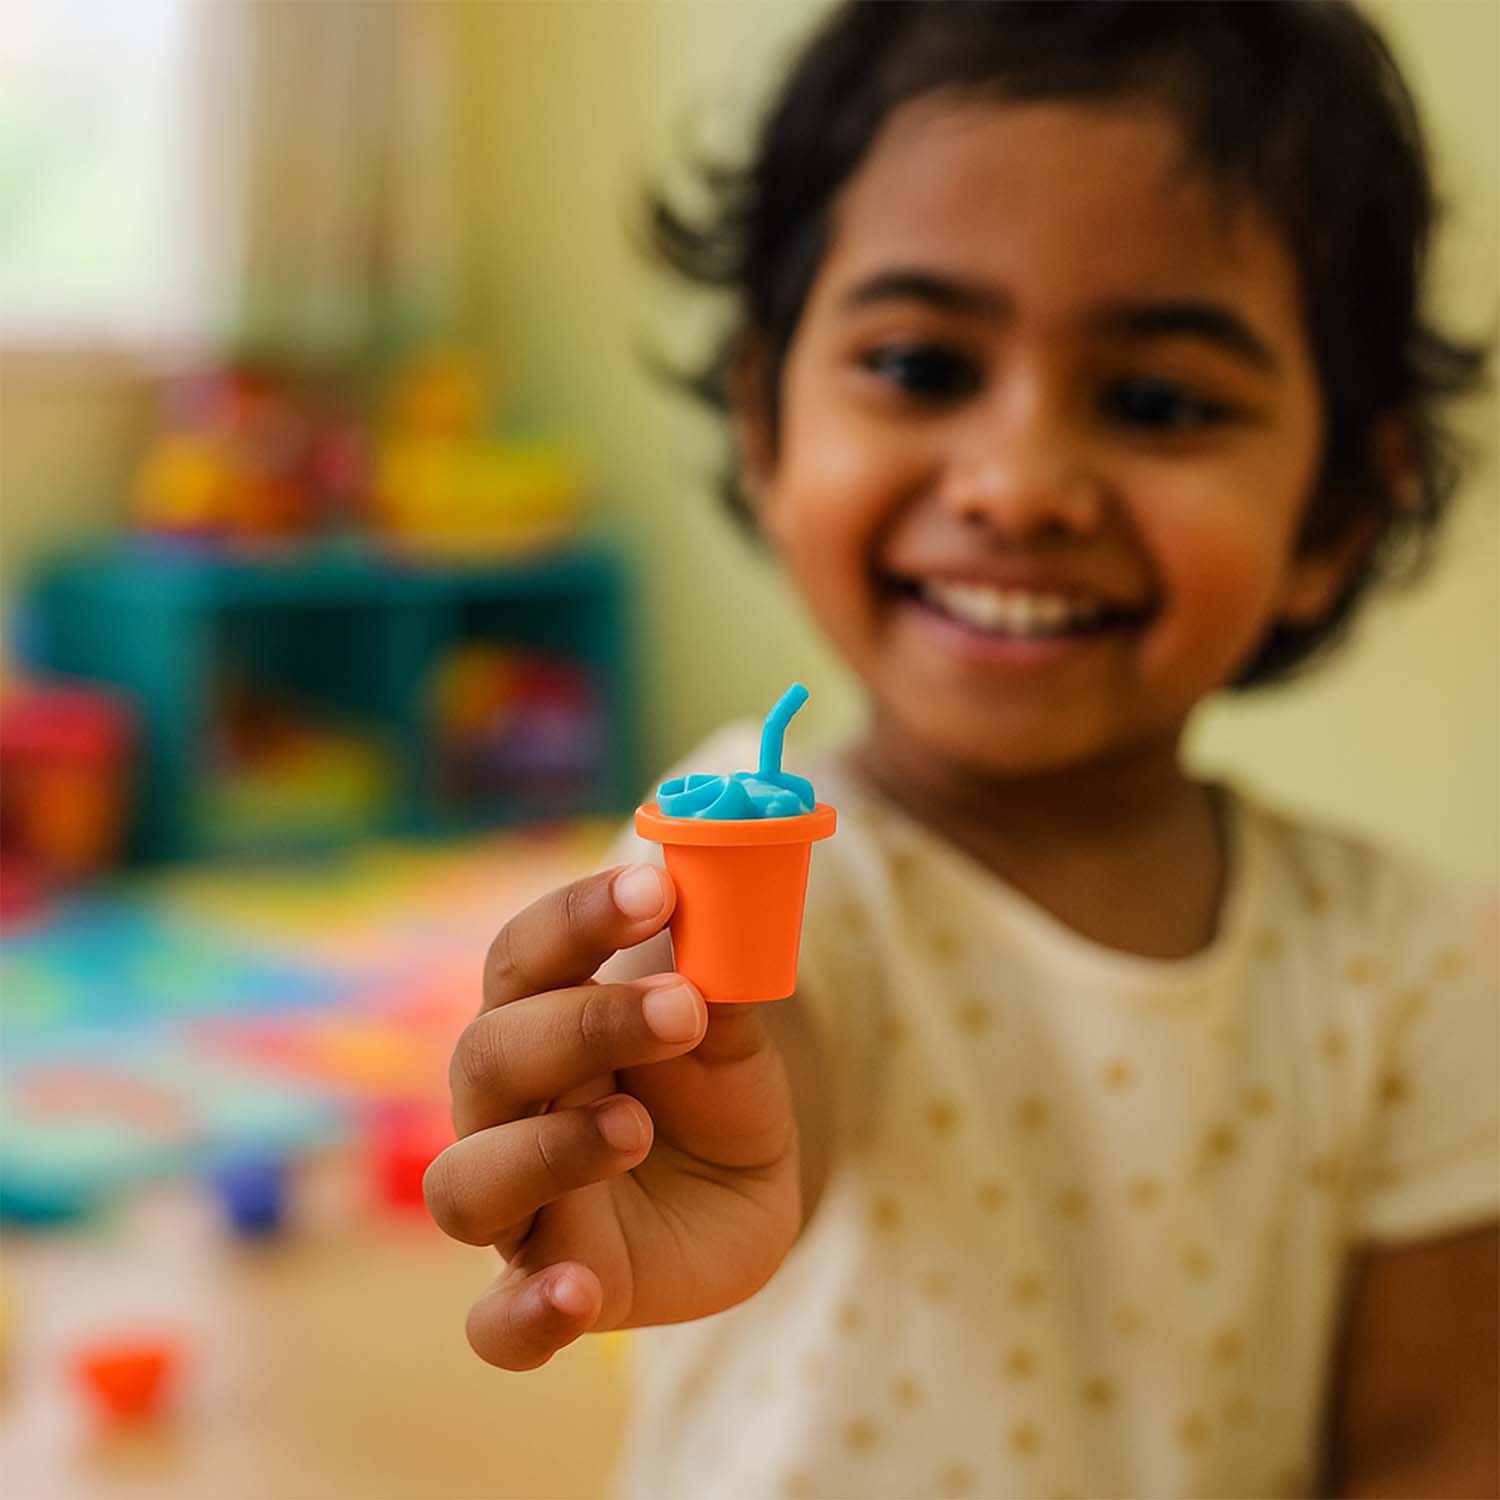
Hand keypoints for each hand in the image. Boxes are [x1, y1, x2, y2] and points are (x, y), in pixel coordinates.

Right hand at [425, 863, 801, 1369]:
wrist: (739, 1188)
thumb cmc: (711, 1082)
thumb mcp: (732, 1026)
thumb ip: (721, 976)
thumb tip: (734, 903)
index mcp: (540, 1015)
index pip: (526, 956)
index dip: (579, 918)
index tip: (656, 890)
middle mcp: (507, 1106)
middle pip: (489, 1057)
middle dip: (581, 1025)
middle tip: (683, 1009)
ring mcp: (520, 1204)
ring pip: (466, 1183)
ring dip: (547, 1150)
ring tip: (635, 1127)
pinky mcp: (551, 1289)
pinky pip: (497, 1325)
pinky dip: (524, 1316)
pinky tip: (575, 1296)